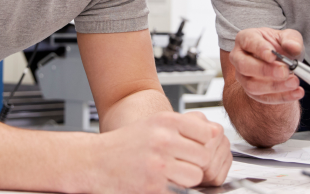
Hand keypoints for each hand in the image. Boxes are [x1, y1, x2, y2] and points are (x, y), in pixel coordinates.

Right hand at [92, 111, 230, 192]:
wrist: (94, 161)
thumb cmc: (126, 144)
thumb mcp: (154, 125)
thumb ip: (184, 127)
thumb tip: (215, 133)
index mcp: (165, 121)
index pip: (208, 132)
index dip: (205, 143)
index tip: (195, 148)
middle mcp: (163, 139)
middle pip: (204, 156)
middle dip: (196, 164)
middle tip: (183, 165)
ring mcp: (158, 164)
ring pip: (195, 176)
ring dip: (188, 180)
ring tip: (172, 175)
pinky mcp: (153, 186)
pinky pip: (179, 191)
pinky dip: (173, 189)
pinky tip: (160, 183)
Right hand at [229, 28, 304, 104]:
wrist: (282, 62)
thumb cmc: (280, 45)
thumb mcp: (289, 37)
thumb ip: (292, 40)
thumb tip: (292, 47)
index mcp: (245, 38)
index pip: (249, 42)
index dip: (260, 49)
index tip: (272, 55)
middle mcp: (239, 57)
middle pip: (244, 66)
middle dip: (265, 70)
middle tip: (285, 71)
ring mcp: (242, 76)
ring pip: (252, 85)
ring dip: (274, 86)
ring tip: (294, 82)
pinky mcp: (251, 92)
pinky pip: (263, 98)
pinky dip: (281, 97)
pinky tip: (296, 93)